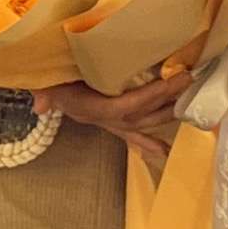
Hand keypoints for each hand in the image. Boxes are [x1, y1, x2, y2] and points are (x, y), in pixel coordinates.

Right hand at [33, 64, 197, 147]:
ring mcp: (106, 122)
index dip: (148, 96)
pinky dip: (146, 142)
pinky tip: (162, 151)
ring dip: (164, 113)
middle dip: (163, 100)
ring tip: (187, 102)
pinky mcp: (109, 122)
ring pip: (140, 123)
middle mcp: (99, 118)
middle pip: (138, 115)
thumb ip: (44, 91)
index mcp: (86, 108)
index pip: (122, 107)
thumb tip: (39, 106)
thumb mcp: (44, 80)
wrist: (44, 84)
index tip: (171, 81)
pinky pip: (130, 134)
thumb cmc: (47, 77)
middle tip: (187, 81)